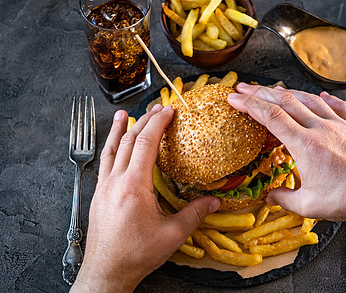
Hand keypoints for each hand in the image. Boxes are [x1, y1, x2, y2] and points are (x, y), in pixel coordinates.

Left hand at [71, 105, 219, 291]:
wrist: (106, 271)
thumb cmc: (137, 254)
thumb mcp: (172, 235)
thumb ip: (194, 215)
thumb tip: (214, 202)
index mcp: (134, 187)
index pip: (146, 144)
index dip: (158, 123)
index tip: (168, 110)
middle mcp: (115, 182)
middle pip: (130, 141)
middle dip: (145, 121)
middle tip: (157, 108)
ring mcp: (103, 187)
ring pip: (112, 149)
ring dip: (120, 130)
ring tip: (124, 114)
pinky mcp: (98, 195)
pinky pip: (104, 163)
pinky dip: (111, 148)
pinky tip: (113, 146)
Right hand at [229, 84, 345, 291]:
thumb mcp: (309, 205)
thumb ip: (284, 199)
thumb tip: (269, 197)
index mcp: (305, 145)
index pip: (271, 117)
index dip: (249, 105)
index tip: (235, 97)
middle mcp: (320, 128)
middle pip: (285, 102)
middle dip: (261, 93)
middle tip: (245, 87)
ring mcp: (340, 125)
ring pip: (309, 100)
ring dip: (288, 93)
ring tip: (274, 89)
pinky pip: (338, 107)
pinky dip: (325, 99)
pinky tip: (320, 96)